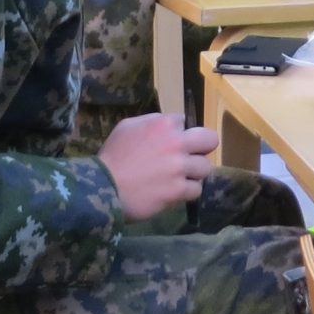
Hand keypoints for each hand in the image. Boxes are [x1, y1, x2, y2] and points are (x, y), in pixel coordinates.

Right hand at [96, 112, 217, 221]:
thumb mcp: (127, 128)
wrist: (103, 187)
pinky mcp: (178, 190)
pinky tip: (176, 191)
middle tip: (192, 156)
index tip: (169, 141)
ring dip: (194, 172)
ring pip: (205, 167)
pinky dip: (187, 192)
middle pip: (210, 140)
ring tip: (181, 177)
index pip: (184, 121)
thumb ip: (150, 123)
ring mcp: (179, 167)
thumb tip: (166, 126)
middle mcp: (176, 143)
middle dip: (203, 147)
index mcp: (163, 124)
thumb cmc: (112, 156)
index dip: (178, 131)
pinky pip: (196, 190)